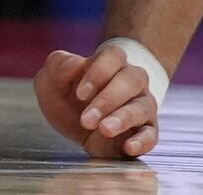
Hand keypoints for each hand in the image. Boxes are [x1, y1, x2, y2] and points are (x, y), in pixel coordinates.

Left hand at [34, 47, 159, 158]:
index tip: (79, 93)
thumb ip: (59, 65)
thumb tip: (76, 62)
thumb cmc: (65, 94)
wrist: (74, 126)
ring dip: (122, 119)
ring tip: (104, 129)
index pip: (114, 55)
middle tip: (86, 119)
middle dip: (108, 99)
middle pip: (131, 79)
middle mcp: (131, 82)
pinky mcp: (145, 132)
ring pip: (141, 107)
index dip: (99, 72)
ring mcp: (141, 106)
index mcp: (110, 63)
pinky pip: (151, 134)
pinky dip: (142, 141)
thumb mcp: (51, 79)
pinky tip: (129, 146)